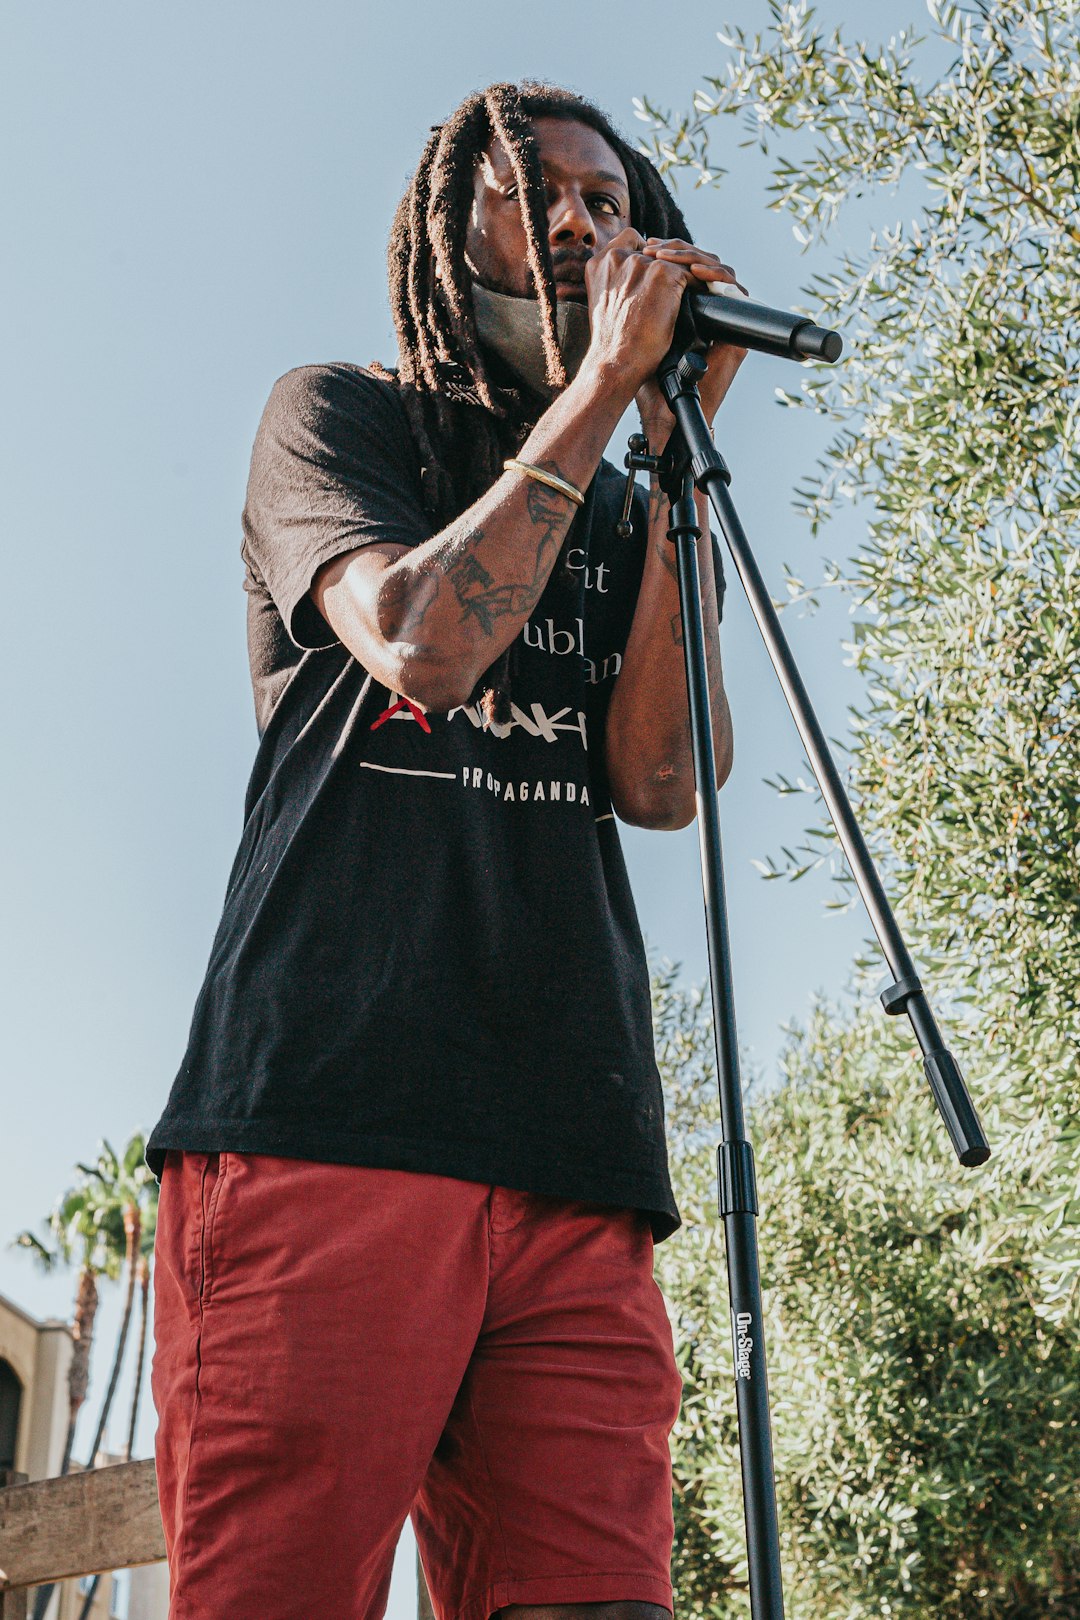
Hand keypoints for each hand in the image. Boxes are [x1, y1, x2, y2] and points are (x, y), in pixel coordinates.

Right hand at [582, 227, 718, 393]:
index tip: (659, 276)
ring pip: (675, 260)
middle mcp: (616, 257)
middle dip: (672, 264)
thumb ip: (618, 286)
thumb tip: (641, 283)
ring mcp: (640, 263)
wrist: (617, 362)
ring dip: (688, 273)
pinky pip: (689, 272)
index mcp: (599, 264)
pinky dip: (699, 285)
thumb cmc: (613, 345)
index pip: (631, 242)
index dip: (649, 257)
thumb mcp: (606, 306)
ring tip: (699, 290)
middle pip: (657, 249)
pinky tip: (703, 299)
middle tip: (688, 282)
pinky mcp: (662, 273)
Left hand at [632, 240, 748, 441]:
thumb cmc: (646, 375)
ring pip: (719, 271)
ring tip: (670, 257)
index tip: (647, 246)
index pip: (686, 266)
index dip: (671, 251)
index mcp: (687, 307)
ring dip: (695, 257)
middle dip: (680, 250)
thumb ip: (637, 299)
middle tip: (657, 248)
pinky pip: (734, 292)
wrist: (662, 408)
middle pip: (702, 262)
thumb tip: (623, 262)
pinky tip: (695, 271)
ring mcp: (723, 320)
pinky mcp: (736, 332)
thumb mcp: (638, 329)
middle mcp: (707, 310)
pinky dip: (717, 277)